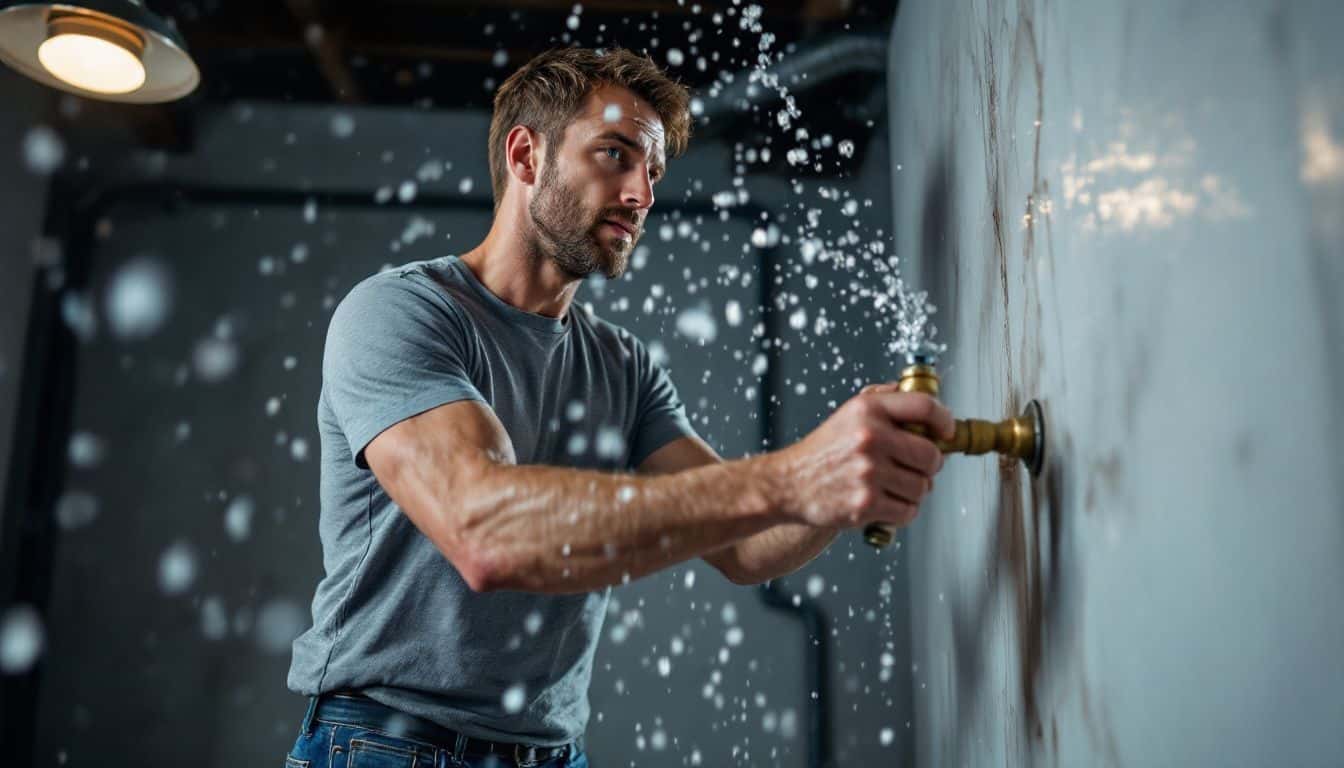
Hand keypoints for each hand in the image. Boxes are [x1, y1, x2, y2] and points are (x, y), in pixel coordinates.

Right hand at [771, 385, 954, 529]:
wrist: (788, 484)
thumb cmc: (824, 450)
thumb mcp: (849, 413)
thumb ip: (884, 400)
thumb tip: (922, 397)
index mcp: (867, 410)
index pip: (925, 407)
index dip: (945, 421)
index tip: (946, 433)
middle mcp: (869, 437)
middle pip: (932, 455)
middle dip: (931, 465)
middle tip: (919, 468)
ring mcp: (868, 473)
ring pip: (922, 487)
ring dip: (915, 491)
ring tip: (895, 486)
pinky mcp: (866, 504)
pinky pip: (908, 511)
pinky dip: (903, 511)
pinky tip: (886, 503)